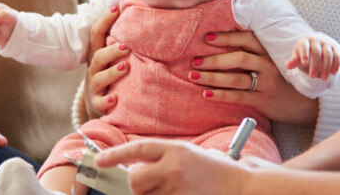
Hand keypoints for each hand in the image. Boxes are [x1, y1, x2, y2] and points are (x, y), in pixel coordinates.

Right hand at [85, 5, 129, 117]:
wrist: (97, 103)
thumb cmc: (109, 74)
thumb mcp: (111, 58)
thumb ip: (121, 42)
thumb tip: (139, 17)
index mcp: (97, 54)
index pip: (96, 34)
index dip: (104, 20)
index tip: (116, 8)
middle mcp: (94, 69)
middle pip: (98, 57)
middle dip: (111, 51)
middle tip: (126, 46)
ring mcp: (95, 86)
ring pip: (99, 79)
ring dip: (112, 73)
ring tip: (125, 67)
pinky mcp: (97, 104)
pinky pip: (100, 103)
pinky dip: (107, 100)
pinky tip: (115, 97)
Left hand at [95, 139, 249, 194]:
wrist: (240, 185)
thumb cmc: (212, 170)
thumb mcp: (186, 154)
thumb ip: (161, 158)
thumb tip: (131, 170)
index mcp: (175, 149)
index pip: (138, 149)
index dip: (115, 155)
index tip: (100, 160)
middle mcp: (174, 168)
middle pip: (135, 181)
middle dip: (136, 184)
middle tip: (149, 183)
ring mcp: (177, 189)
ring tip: (174, 188)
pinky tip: (178, 193)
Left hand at [192, 31, 318, 125]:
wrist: (304, 104)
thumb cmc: (282, 81)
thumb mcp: (272, 63)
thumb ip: (254, 55)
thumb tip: (223, 49)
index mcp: (268, 53)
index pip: (247, 40)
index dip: (227, 37)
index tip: (207, 38)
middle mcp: (268, 66)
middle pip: (239, 58)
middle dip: (214, 59)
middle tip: (195, 61)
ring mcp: (266, 84)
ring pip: (236, 78)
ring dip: (212, 77)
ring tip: (194, 76)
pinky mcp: (263, 101)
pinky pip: (238, 96)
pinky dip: (220, 95)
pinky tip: (206, 94)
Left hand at [286, 35, 339, 78]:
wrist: (317, 44)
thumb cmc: (304, 52)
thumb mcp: (298, 55)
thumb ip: (294, 61)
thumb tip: (288, 66)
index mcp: (305, 41)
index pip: (304, 46)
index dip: (304, 54)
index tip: (304, 63)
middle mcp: (317, 40)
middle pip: (316, 52)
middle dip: (315, 65)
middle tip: (312, 76)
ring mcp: (327, 43)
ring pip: (328, 55)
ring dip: (326, 67)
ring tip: (323, 78)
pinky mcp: (335, 48)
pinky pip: (337, 56)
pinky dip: (336, 64)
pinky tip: (333, 73)